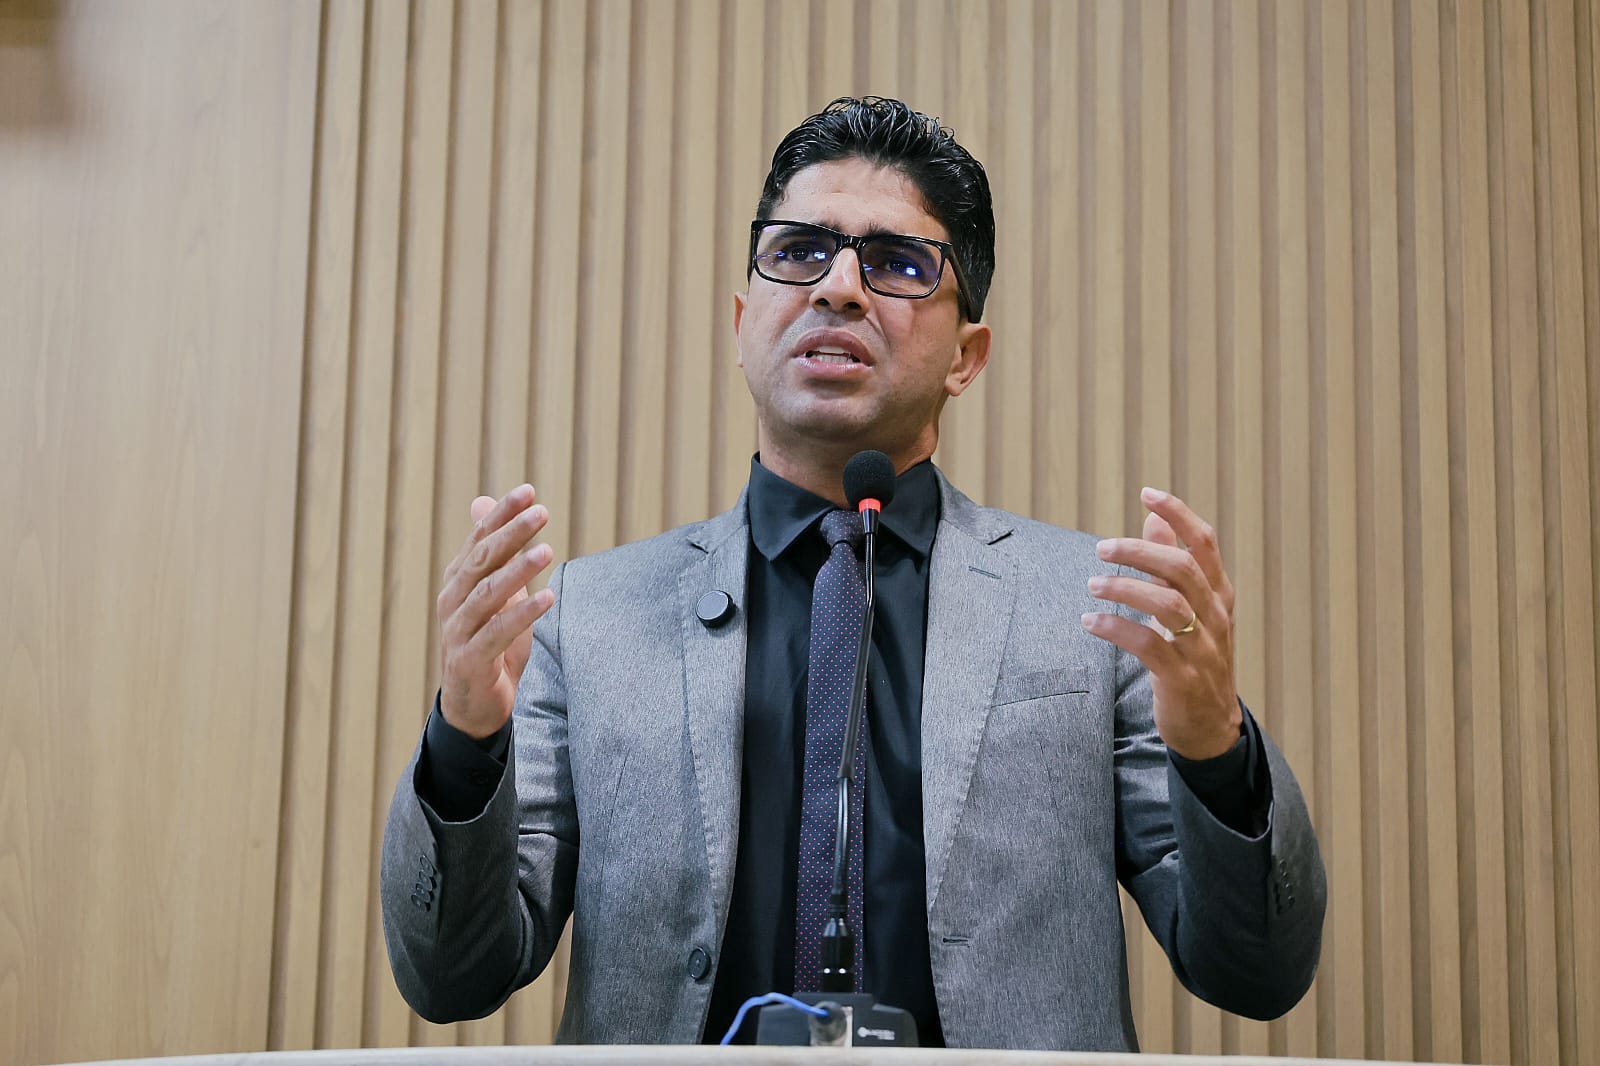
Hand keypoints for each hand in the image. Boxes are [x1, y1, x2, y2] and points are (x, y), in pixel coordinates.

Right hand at [436, 485, 555, 738]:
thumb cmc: (488, 642)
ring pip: (487, 594)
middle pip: (481, 559)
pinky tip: (548, 598)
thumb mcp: (494, 592)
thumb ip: (493, 551)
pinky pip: (496, 633)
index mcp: (459, 580)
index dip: (501, 514)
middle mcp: (452, 600)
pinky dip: (522, 615)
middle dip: (511, 533)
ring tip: (547, 551)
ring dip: (517, 571)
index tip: (528, 491)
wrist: (473, 704)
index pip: (480, 538)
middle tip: (541, 512)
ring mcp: (457, 630)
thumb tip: (484, 502)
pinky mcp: (468, 660)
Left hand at [1081, 487, 1240, 759]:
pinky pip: (1149, 646)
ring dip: (1125, 588)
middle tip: (1102, 547)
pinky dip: (1117, 628)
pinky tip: (1091, 621)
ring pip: (1168, 605)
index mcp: (1219, 595)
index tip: (1147, 493)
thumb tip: (1154, 522)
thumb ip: (1172, 566)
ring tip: (1093, 585)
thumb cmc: (1195, 658)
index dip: (1178, 515)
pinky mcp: (1182, 678)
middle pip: (1183, 570)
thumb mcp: (1190, 609)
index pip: (1205, 544)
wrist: (1211, 726)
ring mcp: (1202, 649)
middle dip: (1141, 552)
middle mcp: (1216, 617)